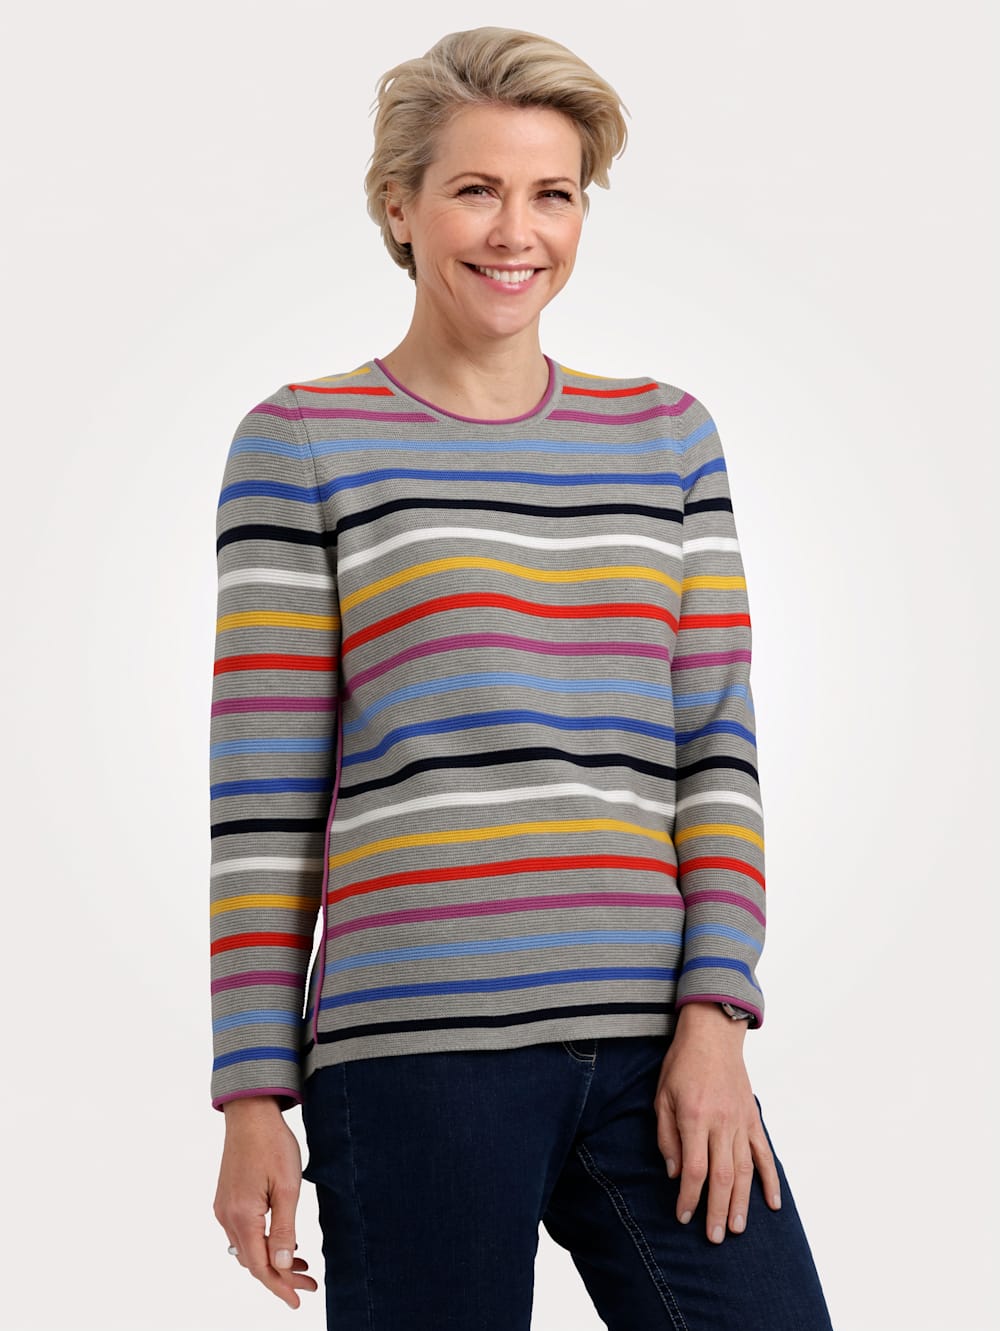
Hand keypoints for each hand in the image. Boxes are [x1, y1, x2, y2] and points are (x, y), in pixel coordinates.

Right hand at [213, 1097, 317, 1308]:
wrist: (250, 1113)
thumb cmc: (272, 1144)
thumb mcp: (288, 1187)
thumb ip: (284, 1228)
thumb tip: (281, 1264)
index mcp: (242, 1216)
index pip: (260, 1266)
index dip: (280, 1285)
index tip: (299, 1299)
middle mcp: (227, 1217)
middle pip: (252, 1261)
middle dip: (280, 1276)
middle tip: (308, 1281)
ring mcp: (224, 1208)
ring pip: (246, 1248)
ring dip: (271, 1259)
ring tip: (300, 1263)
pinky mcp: (226, 1199)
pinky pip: (242, 1233)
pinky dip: (261, 1243)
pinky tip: (280, 1240)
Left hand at [654, 1003, 780, 1242]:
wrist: (712, 1035)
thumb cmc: (681, 1064)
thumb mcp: (661, 1097)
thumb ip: (666, 1136)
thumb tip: (675, 1173)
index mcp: (695, 1117)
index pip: (693, 1169)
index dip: (689, 1197)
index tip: (683, 1216)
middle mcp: (721, 1123)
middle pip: (722, 1177)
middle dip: (717, 1211)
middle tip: (714, 1237)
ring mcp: (741, 1122)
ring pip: (744, 1170)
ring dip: (742, 1203)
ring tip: (737, 1229)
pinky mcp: (753, 1119)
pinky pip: (764, 1153)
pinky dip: (770, 1179)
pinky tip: (772, 1203)